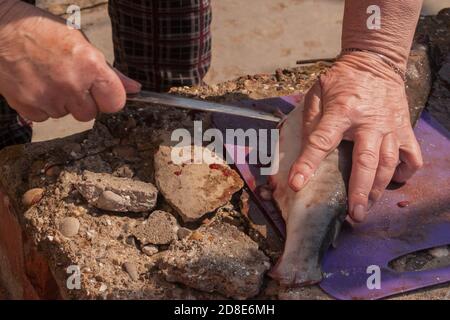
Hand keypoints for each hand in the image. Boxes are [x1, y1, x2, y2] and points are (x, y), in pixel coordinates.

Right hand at [0, 1, 140, 121]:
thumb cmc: (41, 32)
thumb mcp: (82, 44)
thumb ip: (111, 72)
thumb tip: (135, 89)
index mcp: (89, 66)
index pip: (115, 103)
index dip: (109, 99)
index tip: (102, 93)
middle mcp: (71, 85)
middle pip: (90, 114)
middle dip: (83, 101)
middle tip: (69, 80)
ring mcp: (48, 98)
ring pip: (66, 115)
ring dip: (61, 102)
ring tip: (49, 78)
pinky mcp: (27, 107)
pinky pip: (45, 117)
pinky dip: (42, 106)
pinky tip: (35, 85)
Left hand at [288, 51, 422, 221]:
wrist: (376, 61)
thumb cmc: (341, 80)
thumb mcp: (317, 92)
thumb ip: (310, 120)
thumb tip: (306, 150)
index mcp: (342, 111)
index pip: (321, 141)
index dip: (307, 164)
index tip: (297, 184)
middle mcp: (369, 122)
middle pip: (366, 162)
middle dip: (359, 192)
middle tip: (353, 215)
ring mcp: (391, 127)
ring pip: (389, 165)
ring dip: (378, 190)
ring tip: (366, 208)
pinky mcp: (405, 129)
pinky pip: (411, 157)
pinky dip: (404, 173)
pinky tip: (392, 181)